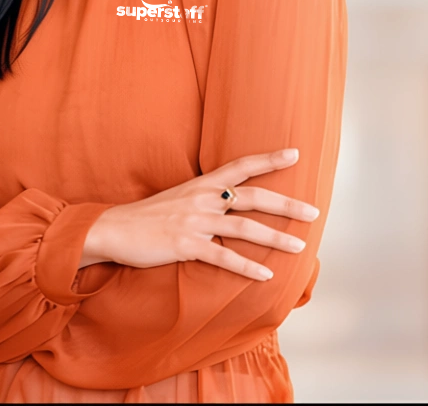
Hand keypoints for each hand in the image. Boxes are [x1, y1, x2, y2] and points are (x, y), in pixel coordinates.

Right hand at [82, 147, 317, 280]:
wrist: (113, 228)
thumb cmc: (146, 216)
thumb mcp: (177, 198)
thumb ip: (203, 198)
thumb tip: (228, 202)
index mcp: (201, 185)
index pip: (241, 166)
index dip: (269, 160)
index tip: (295, 154)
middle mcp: (203, 199)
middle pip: (254, 197)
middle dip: (287, 204)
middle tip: (313, 211)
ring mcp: (195, 222)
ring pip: (245, 227)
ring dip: (276, 238)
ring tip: (299, 246)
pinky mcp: (186, 246)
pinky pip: (223, 257)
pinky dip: (247, 267)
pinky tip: (266, 275)